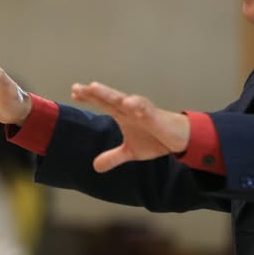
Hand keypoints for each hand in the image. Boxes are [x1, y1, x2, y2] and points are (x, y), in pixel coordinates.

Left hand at [71, 82, 189, 172]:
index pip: (103, 103)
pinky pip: (146, 109)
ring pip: (123, 99)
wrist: (179, 139)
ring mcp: (141, 111)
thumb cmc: (155, 138)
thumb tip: (95, 167)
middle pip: (108, 98)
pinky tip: (129, 104)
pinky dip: (138, 106)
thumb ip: (113, 157)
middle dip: (94, 93)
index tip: (74, 92)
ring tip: (94, 87)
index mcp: (122, 114)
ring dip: (109, 93)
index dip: (89, 98)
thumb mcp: (130, 152)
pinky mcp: (155, 116)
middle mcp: (129, 109)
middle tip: (78, 88)